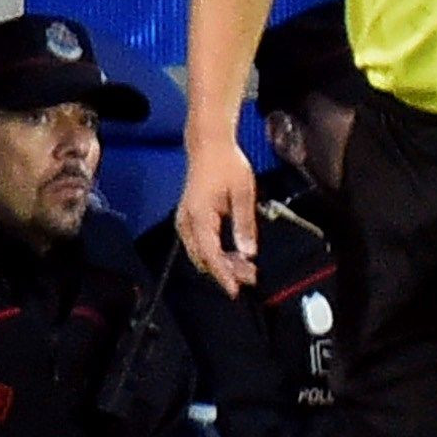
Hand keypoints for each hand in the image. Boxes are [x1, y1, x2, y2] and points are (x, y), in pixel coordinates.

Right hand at [175, 141, 258, 295]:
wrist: (209, 147)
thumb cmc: (226, 165)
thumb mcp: (243, 194)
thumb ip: (245, 224)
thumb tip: (248, 251)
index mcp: (199, 216)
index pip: (210, 254)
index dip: (223, 274)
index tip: (235, 289)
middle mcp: (187, 222)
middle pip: (204, 258)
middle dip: (226, 271)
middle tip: (250, 278)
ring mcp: (186, 221)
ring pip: (201, 253)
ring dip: (222, 264)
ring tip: (246, 269)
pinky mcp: (190, 219)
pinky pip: (200, 244)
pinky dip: (215, 253)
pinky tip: (233, 256)